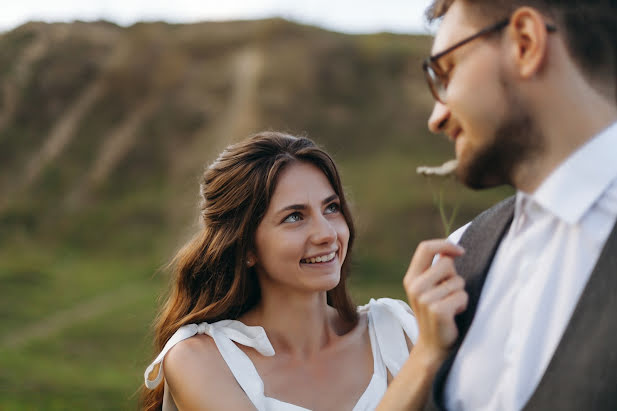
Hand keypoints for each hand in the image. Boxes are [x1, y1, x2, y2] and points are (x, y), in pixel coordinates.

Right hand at [403, 239, 467, 364]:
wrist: (433, 345)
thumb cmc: (437, 311)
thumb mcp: (430, 287)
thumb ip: (437, 269)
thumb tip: (452, 250)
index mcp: (411, 278)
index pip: (425, 248)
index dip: (444, 245)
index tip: (460, 252)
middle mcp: (415, 286)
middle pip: (446, 263)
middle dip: (455, 276)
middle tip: (448, 293)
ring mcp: (424, 299)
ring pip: (458, 281)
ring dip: (460, 293)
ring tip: (450, 306)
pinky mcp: (437, 310)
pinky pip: (462, 295)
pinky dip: (463, 304)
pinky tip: (453, 314)